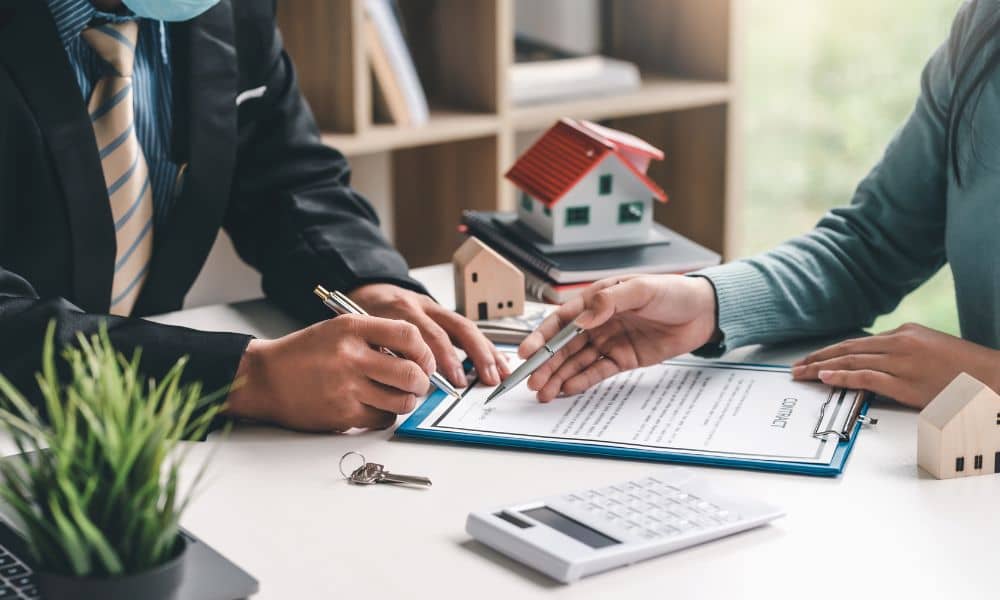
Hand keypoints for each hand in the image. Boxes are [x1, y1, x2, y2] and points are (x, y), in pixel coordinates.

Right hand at [226, 314, 435, 431]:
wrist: (265, 378)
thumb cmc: (303, 354)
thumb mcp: (338, 329)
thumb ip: (375, 337)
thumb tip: (416, 357)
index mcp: (352, 328)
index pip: (408, 335)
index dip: (424, 351)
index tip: (424, 360)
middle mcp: (351, 356)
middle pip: (411, 373)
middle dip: (422, 382)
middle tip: (418, 383)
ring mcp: (347, 388)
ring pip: (402, 401)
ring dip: (406, 401)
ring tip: (398, 396)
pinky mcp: (342, 414)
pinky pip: (383, 418)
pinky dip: (386, 415)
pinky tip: (376, 406)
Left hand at [347, 283, 509, 386]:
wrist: (366, 289)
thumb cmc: (362, 315)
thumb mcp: (363, 333)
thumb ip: (384, 353)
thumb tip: (408, 383)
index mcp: (400, 311)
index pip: (429, 334)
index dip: (444, 358)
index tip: (454, 381)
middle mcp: (422, 306)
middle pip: (456, 327)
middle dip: (475, 354)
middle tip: (485, 379)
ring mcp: (435, 308)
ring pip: (467, 327)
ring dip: (487, 352)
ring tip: (501, 374)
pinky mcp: (443, 313)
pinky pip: (468, 329)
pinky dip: (485, 346)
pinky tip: (498, 362)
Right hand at [518, 275, 718, 401]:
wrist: (702, 312)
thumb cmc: (672, 292)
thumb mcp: (641, 289)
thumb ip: (610, 302)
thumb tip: (583, 318)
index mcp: (596, 300)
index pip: (561, 320)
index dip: (541, 337)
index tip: (526, 352)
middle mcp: (597, 322)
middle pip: (564, 346)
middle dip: (545, 364)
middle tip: (531, 382)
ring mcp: (608, 341)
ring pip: (576, 362)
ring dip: (558, 377)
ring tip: (543, 393)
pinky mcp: (622, 359)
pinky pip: (596, 372)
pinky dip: (580, 381)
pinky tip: (566, 390)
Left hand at [792, 323, 999, 407]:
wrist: (993, 377)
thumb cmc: (964, 367)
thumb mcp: (930, 348)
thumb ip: (902, 351)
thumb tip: (875, 360)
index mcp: (904, 332)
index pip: (858, 343)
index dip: (831, 351)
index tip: (812, 358)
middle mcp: (900, 343)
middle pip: (848, 349)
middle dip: (818, 357)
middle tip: (796, 366)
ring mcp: (903, 363)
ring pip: (852, 361)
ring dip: (822, 368)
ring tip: (801, 374)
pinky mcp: (908, 383)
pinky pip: (868, 378)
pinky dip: (844, 376)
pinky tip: (826, 377)